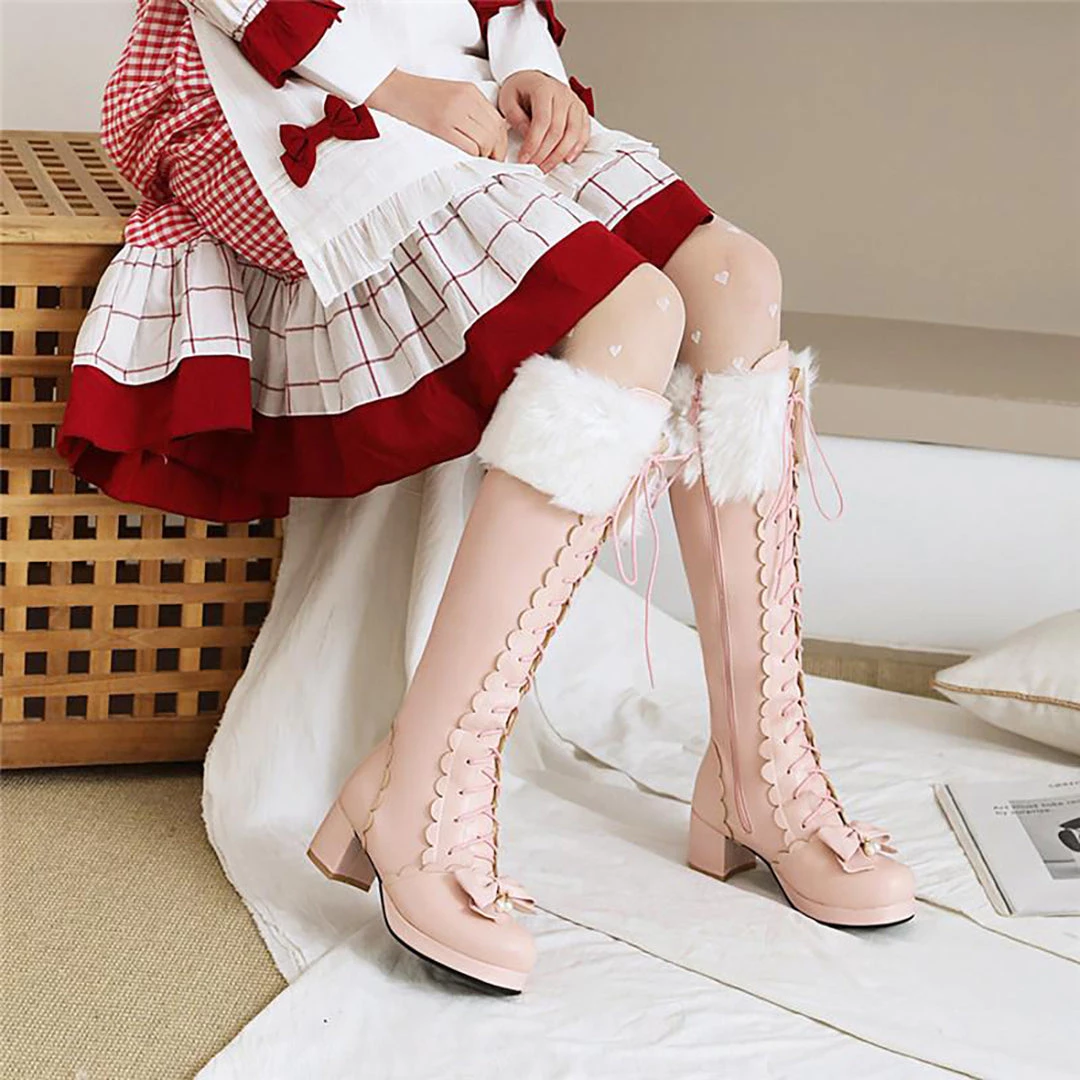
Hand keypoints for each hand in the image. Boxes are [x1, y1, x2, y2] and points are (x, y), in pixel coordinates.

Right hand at [368, 70, 508, 159]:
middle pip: (495, 132)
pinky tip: (465, 156)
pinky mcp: (441, 126)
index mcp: (470, 92)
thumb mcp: (452, 96)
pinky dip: (472, 156)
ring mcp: (454, 112)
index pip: (498, 121)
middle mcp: (466, 100)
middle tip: (489, 161)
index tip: (495, 153)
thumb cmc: (420, 97)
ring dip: (484, 155)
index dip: (501, 142)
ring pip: (485, 141)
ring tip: (475, 158)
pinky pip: (469, 146)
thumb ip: (472, 110)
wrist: (392, 88)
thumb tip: (491, 135)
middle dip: (496, 151)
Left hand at [498, 70, 589, 171]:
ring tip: (547, 166)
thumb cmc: (521, 90)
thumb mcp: (508, 99)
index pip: (542, 121)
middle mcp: (562, 93)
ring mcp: (573, 102)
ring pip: (572, 133)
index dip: (533, 143)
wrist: (533, 80)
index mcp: (543, 88)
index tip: (524, 158)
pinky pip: (584, 132)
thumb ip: (515, 117)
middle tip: (534, 166)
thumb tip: (527, 136)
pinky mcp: (580, 111)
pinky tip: (567, 158)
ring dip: (559, 155)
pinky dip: (577, 148)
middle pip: (557, 130)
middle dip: (544, 153)